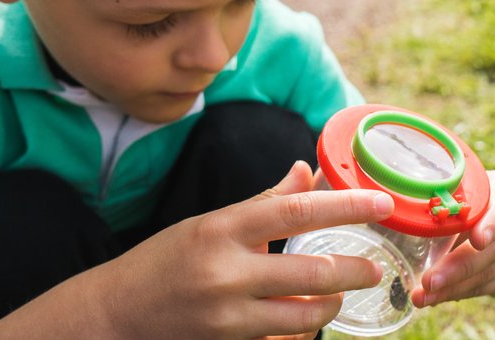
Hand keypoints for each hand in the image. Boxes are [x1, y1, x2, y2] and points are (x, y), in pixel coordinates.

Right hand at [93, 161, 394, 338]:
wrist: (112, 317)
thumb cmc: (162, 263)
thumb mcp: (209, 223)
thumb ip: (263, 202)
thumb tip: (306, 172)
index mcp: (221, 229)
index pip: (296, 211)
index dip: (347, 206)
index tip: (381, 203)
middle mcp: (225, 273)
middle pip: (312, 272)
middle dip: (355, 270)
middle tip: (375, 268)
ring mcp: (226, 318)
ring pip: (305, 317)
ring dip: (331, 306)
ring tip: (340, 296)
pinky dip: (300, 333)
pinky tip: (304, 323)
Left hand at [410, 170, 494, 306]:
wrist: (478, 204)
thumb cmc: (459, 191)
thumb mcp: (455, 187)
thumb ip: (446, 200)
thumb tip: (413, 222)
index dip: (491, 224)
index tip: (478, 241)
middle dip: (458, 268)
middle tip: (429, 281)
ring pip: (490, 273)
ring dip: (453, 288)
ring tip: (423, 297)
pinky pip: (488, 287)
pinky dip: (460, 293)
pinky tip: (437, 297)